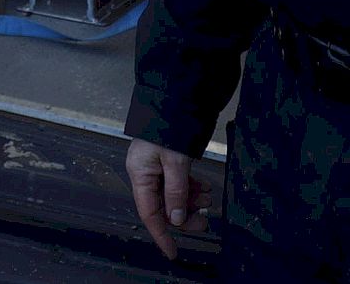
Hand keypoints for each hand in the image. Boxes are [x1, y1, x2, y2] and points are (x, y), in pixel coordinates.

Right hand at [125, 137, 207, 259]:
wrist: (174, 97)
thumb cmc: (169, 125)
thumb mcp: (175, 161)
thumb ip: (176, 191)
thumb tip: (177, 219)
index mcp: (140, 174)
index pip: (149, 213)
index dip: (162, 234)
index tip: (173, 252)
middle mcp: (145, 172)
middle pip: (163, 206)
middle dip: (184, 214)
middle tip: (205, 219)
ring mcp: (155, 166)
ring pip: (173, 194)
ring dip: (191, 199)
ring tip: (209, 196)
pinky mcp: (166, 160)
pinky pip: (178, 181)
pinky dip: (191, 186)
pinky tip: (204, 185)